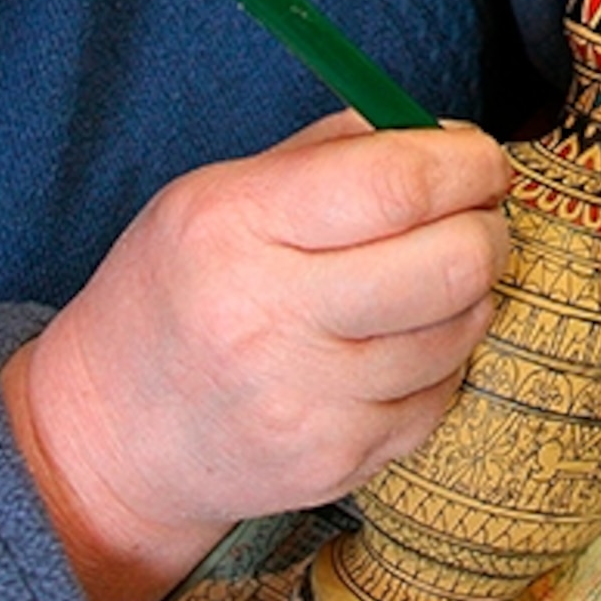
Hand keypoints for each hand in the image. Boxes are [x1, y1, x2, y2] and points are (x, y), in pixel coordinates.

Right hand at [0, 113, 511, 600]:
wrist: (112, 436)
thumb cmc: (180, 290)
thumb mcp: (217, 195)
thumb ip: (330, 152)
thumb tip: (444, 136)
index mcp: (235, 228)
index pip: (396, 184)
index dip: (468, 163)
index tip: (482, 158)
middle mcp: (269, 320)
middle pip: (451, 263)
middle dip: (489, 228)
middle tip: (477, 217)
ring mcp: (307, 404)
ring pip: (459, 332)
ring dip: (469, 296)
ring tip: (426, 283)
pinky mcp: (337, 464)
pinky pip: (441, 395)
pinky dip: (439, 362)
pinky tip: (395, 347)